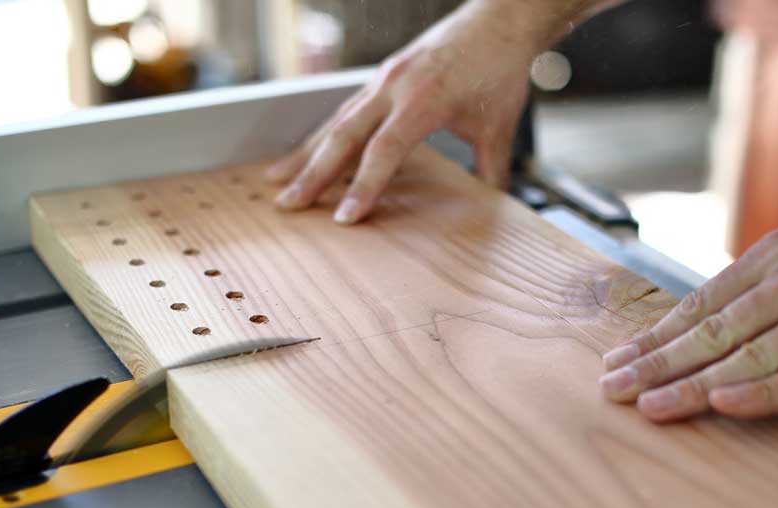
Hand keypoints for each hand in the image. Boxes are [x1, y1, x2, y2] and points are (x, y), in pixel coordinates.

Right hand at [266, 1, 538, 223]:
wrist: (499, 19)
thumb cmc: (500, 69)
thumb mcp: (499, 126)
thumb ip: (491, 170)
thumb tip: (495, 210)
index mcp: (423, 99)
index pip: (383, 150)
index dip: (363, 186)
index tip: (345, 218)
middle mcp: (394, 86)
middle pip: (343, 135)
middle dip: (313, 173)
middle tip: (286, 204)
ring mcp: (384, 78)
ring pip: (336, 120)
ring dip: (306, 153)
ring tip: (278, 180)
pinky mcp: (382, 76)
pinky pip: (346, 109)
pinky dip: (324, 134)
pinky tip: (307, 152)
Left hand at [599, 211, 777, 419]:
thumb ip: (753, 288)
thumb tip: (689, 328)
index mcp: (773, 254)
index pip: (699, 304)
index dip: (655, 336)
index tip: (618, 359)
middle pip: (713, 331)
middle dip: (657, 363)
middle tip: (616, 387)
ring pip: (748, 356)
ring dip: (693, 385)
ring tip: (652, 405)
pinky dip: (760, 393)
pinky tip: (722, 403)